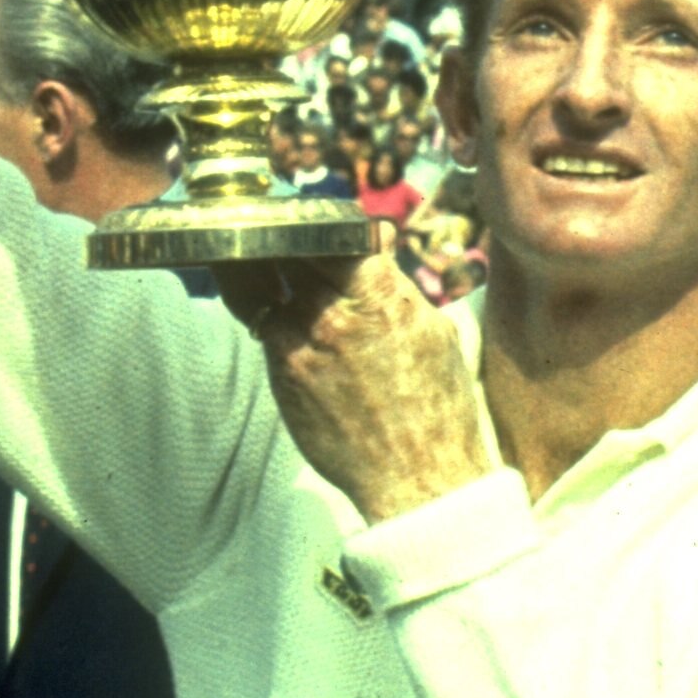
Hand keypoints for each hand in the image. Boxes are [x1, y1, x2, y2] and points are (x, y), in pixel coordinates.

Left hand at [213, 229, 485, 524]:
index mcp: (380, 293)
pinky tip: (283, 317)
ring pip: (264, 285)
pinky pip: (266, 327)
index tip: (311, 219)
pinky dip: (271, 315)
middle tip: (271, 231)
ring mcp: (301, 344)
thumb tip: (375, 234)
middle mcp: (334, 313)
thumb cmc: (437, 405)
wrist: (418, 479)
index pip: (332, 230)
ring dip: (262, 273)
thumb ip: (393, 280)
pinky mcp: (281, 375)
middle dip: (280, 239)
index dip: (318, 221)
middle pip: (288, 250)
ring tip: (259, 264)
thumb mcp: (433, 328)